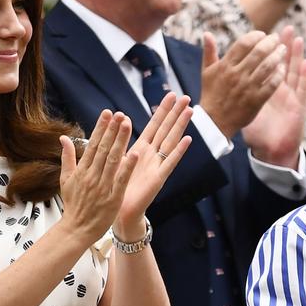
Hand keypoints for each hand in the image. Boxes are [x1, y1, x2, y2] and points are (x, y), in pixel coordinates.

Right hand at [58, 111, 135, 243]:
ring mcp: (103, 186)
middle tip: (120, 114)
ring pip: (113, 160)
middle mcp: (92, 175)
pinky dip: (127, 167)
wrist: (77, 229)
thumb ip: (67, 157)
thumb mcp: (66, 179)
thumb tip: (63, 138)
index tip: (107, 113)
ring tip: (127, 125)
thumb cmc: (73, 204)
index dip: (101, 128)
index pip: (93, 144)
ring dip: (121, 141)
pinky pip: (121, 179)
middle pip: (104, 148)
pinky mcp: (113, 197)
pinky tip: (135, 154)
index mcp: (82, 170)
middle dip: (112, 130)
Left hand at [114, 93, 194, 237]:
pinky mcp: (158, 178)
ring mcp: (157, 165)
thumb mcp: (116, 158)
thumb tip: (118, 118)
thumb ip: (118, 140)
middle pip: (166, 129)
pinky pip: (170, 162)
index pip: (154, 125)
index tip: (170, 95)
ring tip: (189, 110)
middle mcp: (152, 155)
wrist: (120, 210)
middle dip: (175, 113)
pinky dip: (178, 151)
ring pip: (170, 141)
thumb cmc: (118, 186)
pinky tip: (187, 139)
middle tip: (186, 96)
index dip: (162, 110)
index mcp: (141, 149)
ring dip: (180, 125)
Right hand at [199, 30, 287, 137]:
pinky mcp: (256, 100)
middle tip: (277, 39)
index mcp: (225, 66)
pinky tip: (283, 69)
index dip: (256, 36)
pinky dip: (279, 75)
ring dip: (278, 56)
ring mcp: (247, 88)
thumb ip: (209, 52)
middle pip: (258, 52)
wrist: (214, 122)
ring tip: (283, 50)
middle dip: (270, 42)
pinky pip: (271, 85)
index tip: (263, 34)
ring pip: (267, 67)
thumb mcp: (207, 72)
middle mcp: (237, 75)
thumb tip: (207, 33)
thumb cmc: (211, 94)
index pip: (244, 43)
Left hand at [243, 26, 305, 167]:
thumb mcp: (243, 110)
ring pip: (295, 72)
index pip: (266, 65)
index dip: (267, 50)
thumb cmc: (258, 132)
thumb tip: (223, 84)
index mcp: (265, 89)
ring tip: (298, 39)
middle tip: (287, 29)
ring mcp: (290, 98)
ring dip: (297, 55)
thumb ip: (234, 94)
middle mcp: (280, 91)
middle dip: (284, 46)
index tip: (265, 34)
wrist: (272, 151)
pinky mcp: (298, 107)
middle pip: (283, 64)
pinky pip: (302, 89)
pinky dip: (305, 76)